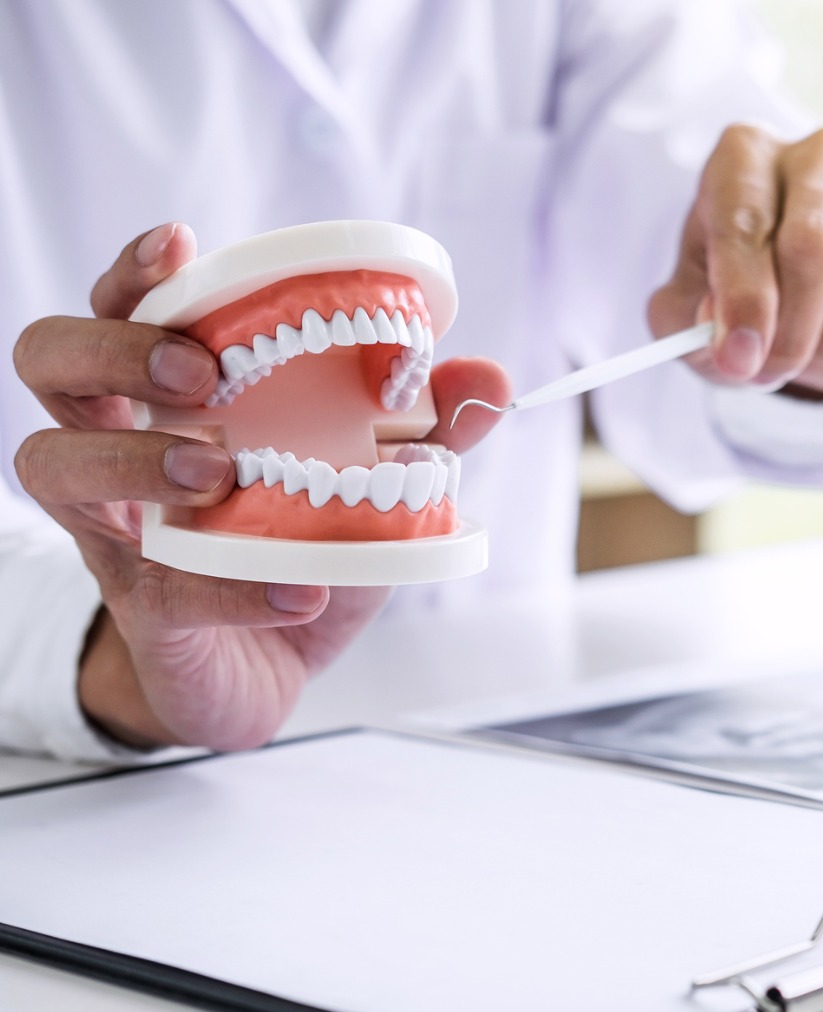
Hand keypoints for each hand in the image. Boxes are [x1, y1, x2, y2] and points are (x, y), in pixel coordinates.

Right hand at [11, 223, 508, 751]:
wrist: (266, 672)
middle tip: (200, 376)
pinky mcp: (149, 614)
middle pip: (51, 360)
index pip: (122, 308)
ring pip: (52, 465)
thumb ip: (430, 427)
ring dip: (136, 460)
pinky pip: (163, 593)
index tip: (183, 245)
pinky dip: (234, 589)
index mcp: (169, 398)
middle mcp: (121, 448)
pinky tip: (297, 587)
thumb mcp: (371, 480)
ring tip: (217, 473)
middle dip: (116, 349)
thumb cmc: (298, 547)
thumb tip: (488, 376)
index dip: (138, 272)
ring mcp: (119, 532)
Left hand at [648, 125, 822, 398]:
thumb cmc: (739, 293)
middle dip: (789, 332)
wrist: (806, 304)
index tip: (738, 359)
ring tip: (809, 353)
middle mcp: (820, 154)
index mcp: (747, 156)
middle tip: (770, 372)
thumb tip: (730, 336)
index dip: (742, 299)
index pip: (746, 220)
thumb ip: (686, 323)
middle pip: (815, 247)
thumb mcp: (688, 312)